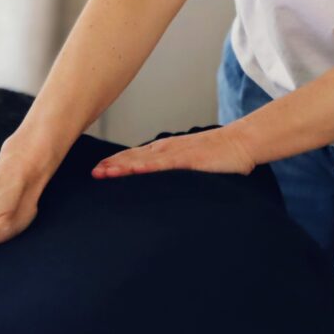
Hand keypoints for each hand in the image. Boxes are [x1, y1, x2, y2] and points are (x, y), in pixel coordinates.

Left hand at [92, 125, 255, 177]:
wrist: (241, 143)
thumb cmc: (219, 157)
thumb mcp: (192, 166)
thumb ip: (176, 175)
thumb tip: (164, 190)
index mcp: (167, 151)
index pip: (135, 157)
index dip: (116, 163)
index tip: (98, 171)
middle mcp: (167, 149)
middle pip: (134, 157)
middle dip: (112, 165)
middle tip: (92, 174)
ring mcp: (177, 153)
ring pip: (144, 160)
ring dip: (122, 166)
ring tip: (104, 173)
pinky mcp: (189, 159)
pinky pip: (164, 164)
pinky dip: (148, 166)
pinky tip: (134, 170)